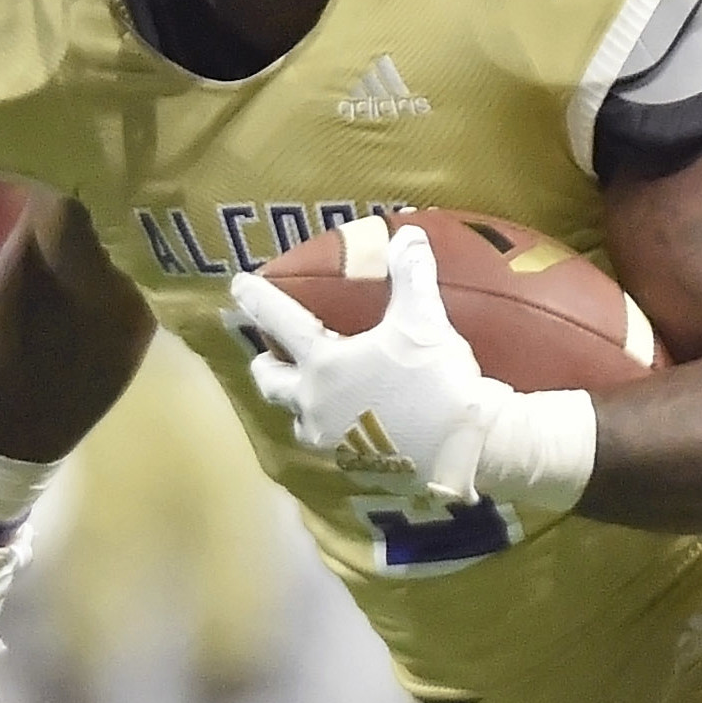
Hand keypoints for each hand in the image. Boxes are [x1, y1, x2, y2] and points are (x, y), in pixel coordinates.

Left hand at [231, 227, 512, 504]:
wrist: (465, 446)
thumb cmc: (436, 379)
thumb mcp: (424, 319)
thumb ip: (411, 275)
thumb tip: (409, 234)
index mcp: (324, 365)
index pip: (280, 322)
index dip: (256, 300)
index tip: (237, 286)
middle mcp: (315, 404)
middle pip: (270, 384)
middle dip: (265, 366)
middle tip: (269, 355)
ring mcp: (332, 441)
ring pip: (298, 420)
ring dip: (297, 404)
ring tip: (311, 394)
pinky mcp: (355, 468)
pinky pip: (330, 446)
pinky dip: (331, 430)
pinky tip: (351, 425)